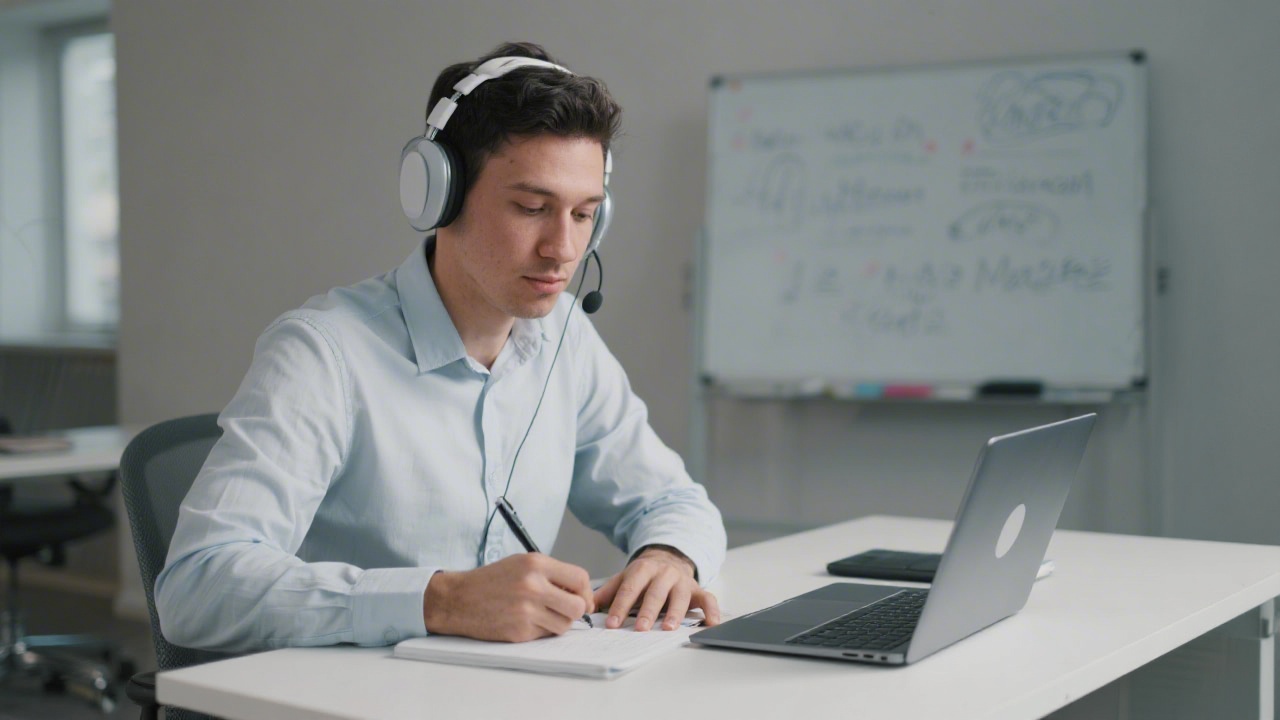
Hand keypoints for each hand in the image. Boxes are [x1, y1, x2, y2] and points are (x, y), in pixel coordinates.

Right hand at [423, 554, 593, 641]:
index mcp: (536, 564)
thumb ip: (552, 574)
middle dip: (576, 610)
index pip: (580, 578)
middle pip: (578, 606)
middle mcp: (533, 586)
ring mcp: (526, 611)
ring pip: (564, 625)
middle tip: (566, 610)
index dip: (586, 592)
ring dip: (558, 623)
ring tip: (543, 614)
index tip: (582, 598)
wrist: (458, 598)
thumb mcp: (522, 563)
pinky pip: (545, 635)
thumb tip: (582, 594)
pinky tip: (525, 621)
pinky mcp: (519, 631)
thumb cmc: (492, 580)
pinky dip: (540, 630)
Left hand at [593, 546, 720, 631]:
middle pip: (655, 593)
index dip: (621, 607)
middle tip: (640, 629)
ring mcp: (682, 581)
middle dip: (647, 612)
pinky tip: (712, 624)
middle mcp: (664, 574)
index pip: (629, 589)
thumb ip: (607, 593)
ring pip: (679, 597)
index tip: (613, 623)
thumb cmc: (643, 576)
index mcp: (642, 570)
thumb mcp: (624, 578)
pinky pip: (708, 599)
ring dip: (674, 613)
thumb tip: (586, 607)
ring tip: (668, 628)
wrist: (668, 558)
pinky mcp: (697, 589)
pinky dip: (712, 611)